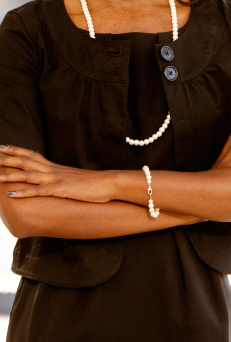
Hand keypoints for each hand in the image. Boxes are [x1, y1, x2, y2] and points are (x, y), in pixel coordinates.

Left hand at [0, 146, 114, 201]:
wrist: (110, 183)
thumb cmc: (95, 183)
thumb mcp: (75, 179)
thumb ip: (63, 179)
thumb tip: (56, 183)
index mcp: (56, 168)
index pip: (33, 155)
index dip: (18, 151)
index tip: (3, 147)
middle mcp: (54, 171)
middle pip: (27, 162)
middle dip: (8, 158)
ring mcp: (57, 179)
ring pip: (29, 175)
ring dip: (10, 175)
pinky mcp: (62, 189)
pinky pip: (40, 191)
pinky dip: (24, 192)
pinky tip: (11, 194)